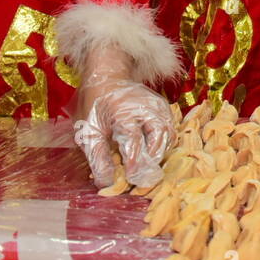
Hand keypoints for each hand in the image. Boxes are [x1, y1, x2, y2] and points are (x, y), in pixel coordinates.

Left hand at [72, 46, 175, 188]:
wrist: (107, 76)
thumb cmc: (95, 105)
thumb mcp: (88, 131)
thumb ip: (98, 158)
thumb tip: (107, 184)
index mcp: (123, 112)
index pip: (134, 141)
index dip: (135, 163)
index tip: (131, 179)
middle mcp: (145, 107)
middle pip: (159, 137)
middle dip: (152, 160)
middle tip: (142, 177)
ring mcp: (158, 106)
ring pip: (169, 135)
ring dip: (160, 154)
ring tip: (146, 166)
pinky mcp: (164, 108)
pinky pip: (171, 130)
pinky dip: (164, 145)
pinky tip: (151, 153)